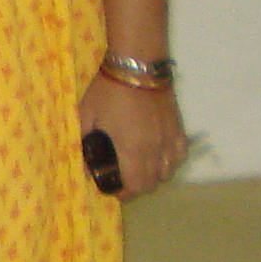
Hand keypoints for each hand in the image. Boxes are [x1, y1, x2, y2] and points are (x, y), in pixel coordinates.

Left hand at [79, 73, 183, 198]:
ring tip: (139, 168)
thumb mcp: (86, 115)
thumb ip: (82, 142)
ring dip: (154, 176)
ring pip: (169, 172)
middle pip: (153, 183)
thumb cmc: (108, 91)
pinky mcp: (179, 129)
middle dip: (137, 187)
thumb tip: (80, 163)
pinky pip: (180, 156)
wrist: (139, 67)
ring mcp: (170, 139)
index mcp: (132, 149)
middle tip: (122, 180)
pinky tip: (158, 156)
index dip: (124, 194)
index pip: (135, 185)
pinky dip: (170, 162)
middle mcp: (156, 149)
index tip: (112, 190)